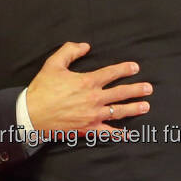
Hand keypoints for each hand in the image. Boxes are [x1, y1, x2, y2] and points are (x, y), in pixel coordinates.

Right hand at [26, 42, 151, 133]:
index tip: (135, 67)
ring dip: (134, 108)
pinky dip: (119, 134)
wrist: (31, 114)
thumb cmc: (42, 89)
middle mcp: (94, 98)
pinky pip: (107, 133)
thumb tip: (85, 46)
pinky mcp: (87, 129)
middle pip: (120, 93)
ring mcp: (92, 115)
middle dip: (137, 90)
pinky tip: (129, 134)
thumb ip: (70, 51)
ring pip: (118, 111)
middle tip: (149, 88)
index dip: (125, 69)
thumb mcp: (53, 64)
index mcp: (87, 82)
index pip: (111, 73)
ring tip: (146, 106)